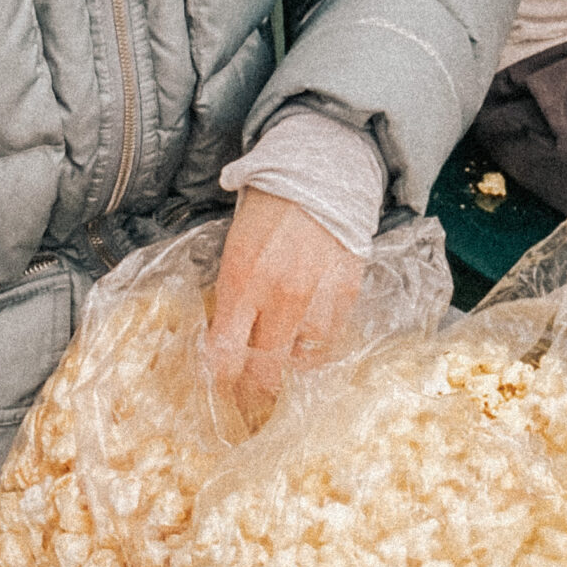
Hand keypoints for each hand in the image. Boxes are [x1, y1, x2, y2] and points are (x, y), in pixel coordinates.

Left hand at [205, 190, 364, 416]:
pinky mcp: (347, 294)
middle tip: (250, 394)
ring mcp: (318, 297)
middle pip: (265, 371)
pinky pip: (330, 340)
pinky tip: (308, 336)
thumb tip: (225, 336)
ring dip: (289, 364)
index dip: (220, 380)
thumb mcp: (235, 246)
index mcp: (242, 279)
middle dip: (254, 390)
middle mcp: (280, 295)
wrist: (321, 172)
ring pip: (302, 361)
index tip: (220, 385)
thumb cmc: (270, 206)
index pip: (225, 354)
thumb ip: (231, 292)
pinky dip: (317, 345)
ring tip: (281, 360)